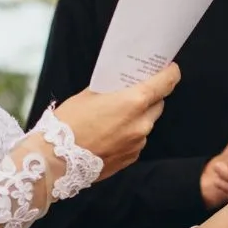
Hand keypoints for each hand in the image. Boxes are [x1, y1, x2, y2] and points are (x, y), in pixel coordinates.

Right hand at [52, 63, 180, 179]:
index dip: (170, 73)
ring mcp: (138, 142)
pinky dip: (129, 134)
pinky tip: (111, 134)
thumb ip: (113, 89)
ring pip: (147, 123)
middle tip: (134, 92)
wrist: (57, 159)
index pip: (167, 82)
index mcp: (134, 102)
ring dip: (138, 118)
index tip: (168, 69)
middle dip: (150, 96)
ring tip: (115, 117)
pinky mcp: (132, 157)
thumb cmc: (69, 124)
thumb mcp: (89, 95)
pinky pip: (137, 140)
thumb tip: (123, 86)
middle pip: (158, 103)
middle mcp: (142, 123)